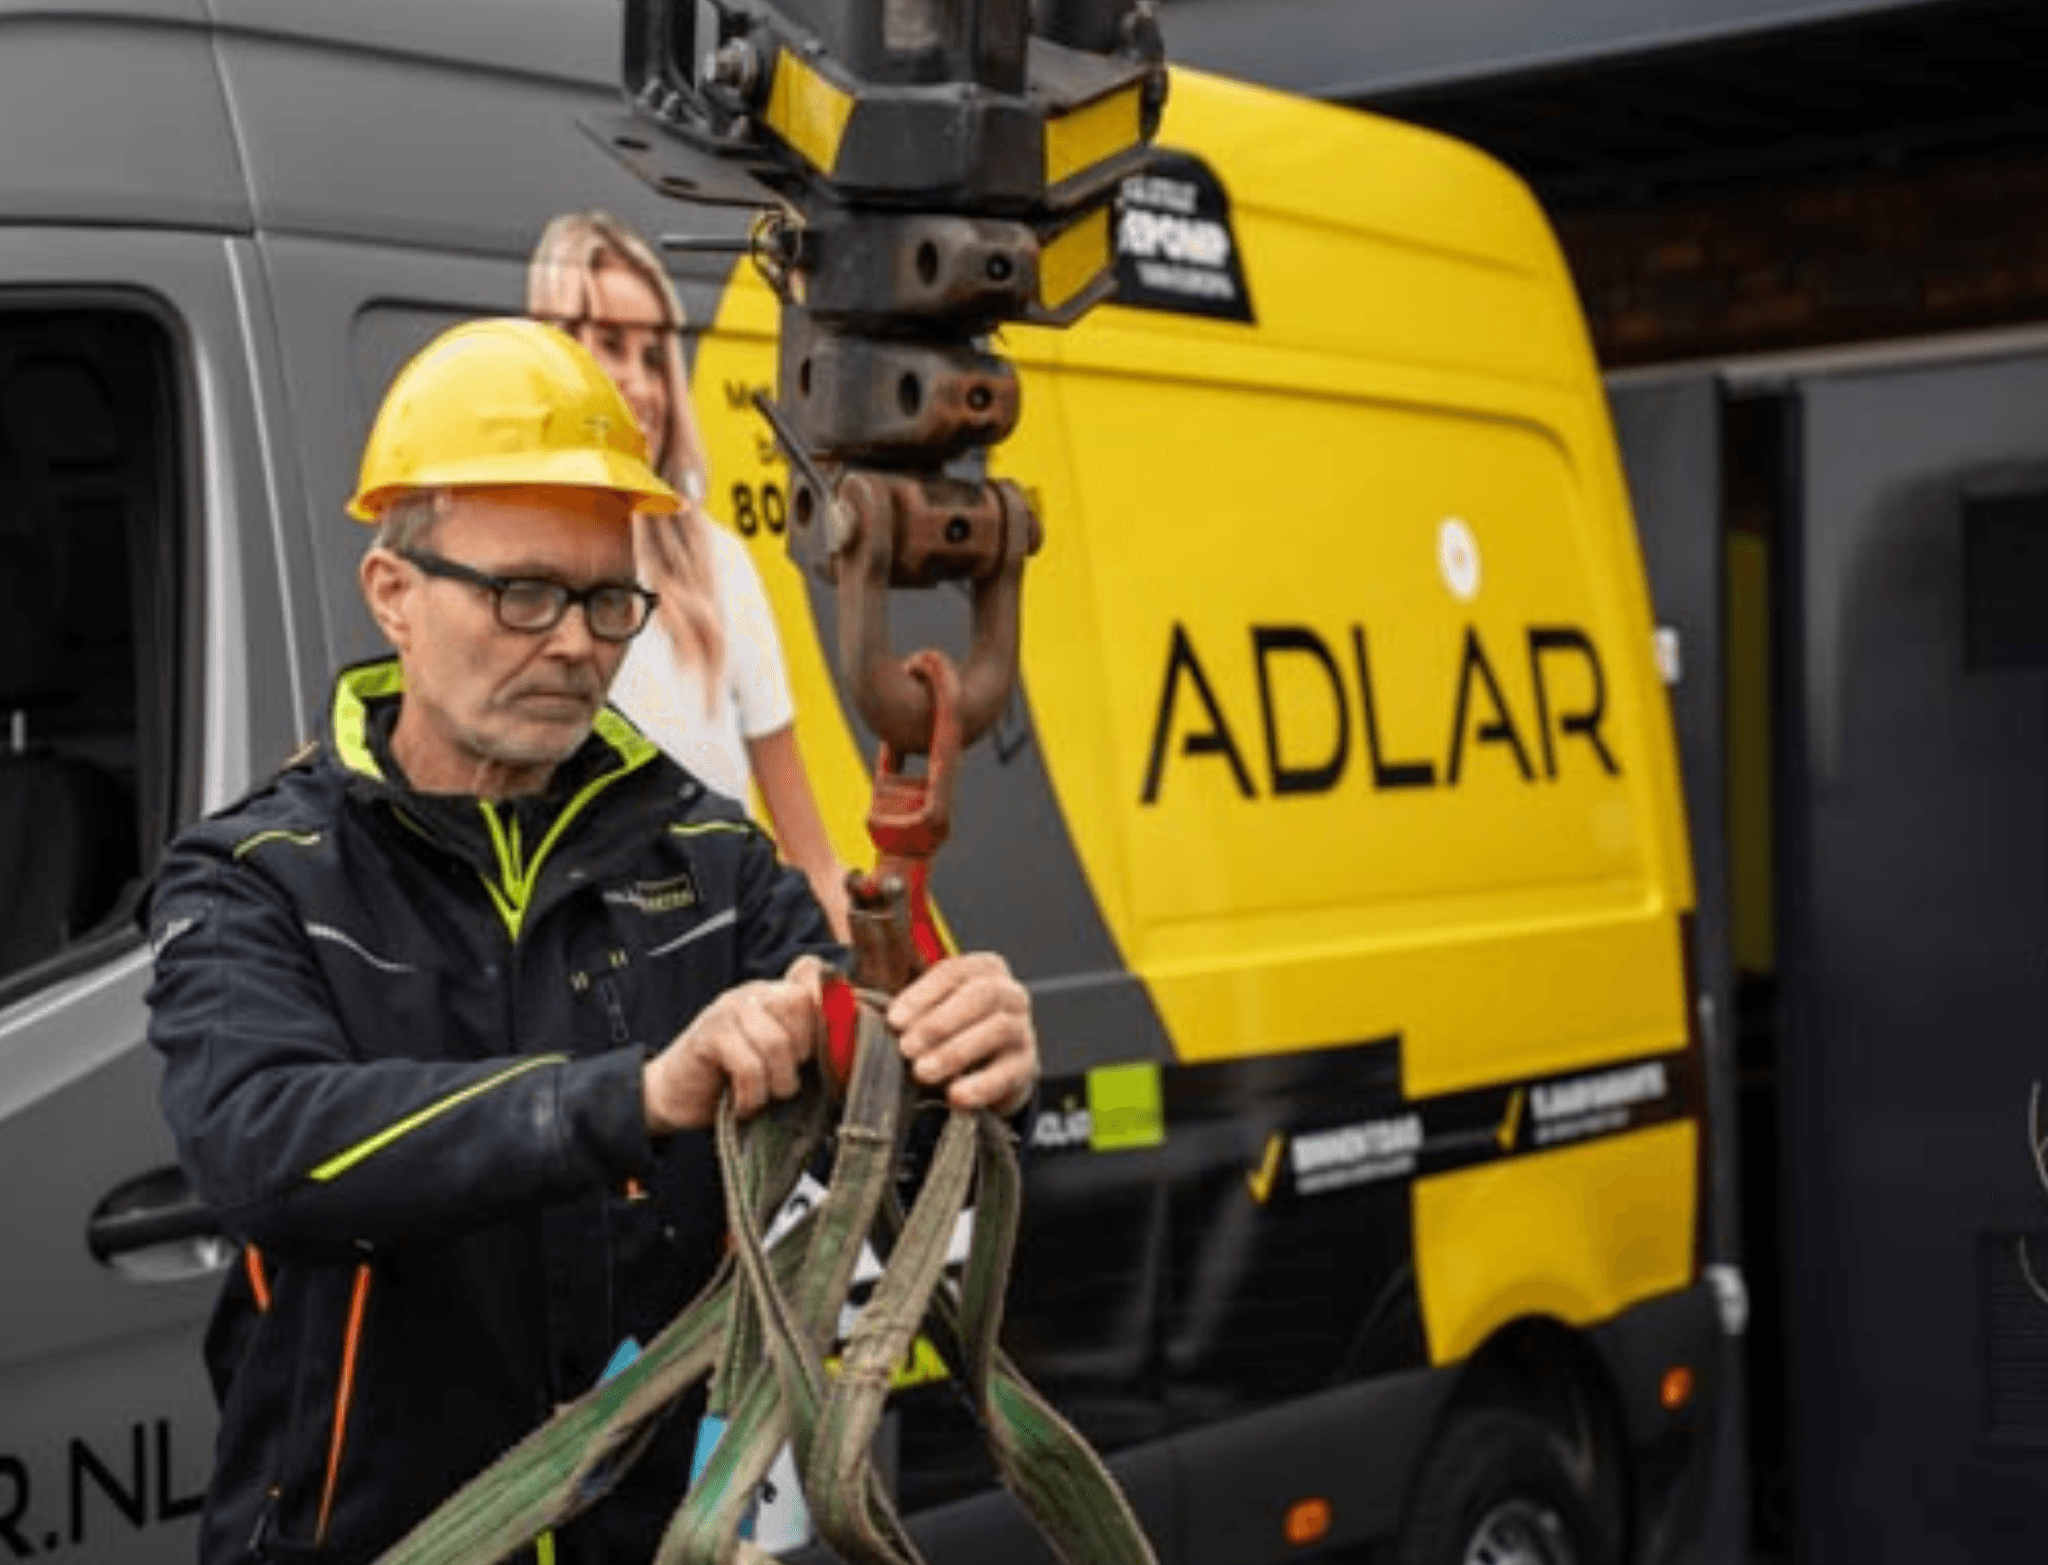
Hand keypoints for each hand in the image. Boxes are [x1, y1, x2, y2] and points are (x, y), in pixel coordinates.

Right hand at [643, 955, 826, 1132]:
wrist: (673, 1095)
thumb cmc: (735, 1080)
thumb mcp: (780, 1060)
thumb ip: (809, 1044)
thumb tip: (851, 1046)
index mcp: (776, 993)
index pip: (814, 973)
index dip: (828, 1005)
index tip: (823, 1046)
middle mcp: (754, 993)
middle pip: (802, 1005)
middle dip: (803, 1052)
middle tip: (785, 1077)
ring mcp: (729, 1009)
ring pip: (778, 1042)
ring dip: (778, 1083)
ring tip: (765, 1096)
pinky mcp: (709, 1035)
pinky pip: (749, 1066)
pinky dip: (752, 1096)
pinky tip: (743, 1104)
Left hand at [887, 952, 1036, 1115]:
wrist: (987, 1072)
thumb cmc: (948, 1033)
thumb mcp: (928, 1011)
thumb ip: (903, 1004)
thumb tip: (853, 1002)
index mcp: (983, 969)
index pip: (953, 971)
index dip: (922, 994)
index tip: (894, 1020)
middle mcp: (1009, 992)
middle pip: (980, 996)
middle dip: (938, 1023)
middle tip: (906, 1048)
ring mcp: (1023, 1028)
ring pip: (996, 1030)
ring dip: (955, 1051)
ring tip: (922, 1072)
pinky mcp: (1027, 1066)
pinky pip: (1008, 1073)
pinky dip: (980, 1085)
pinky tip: (955, 1096)